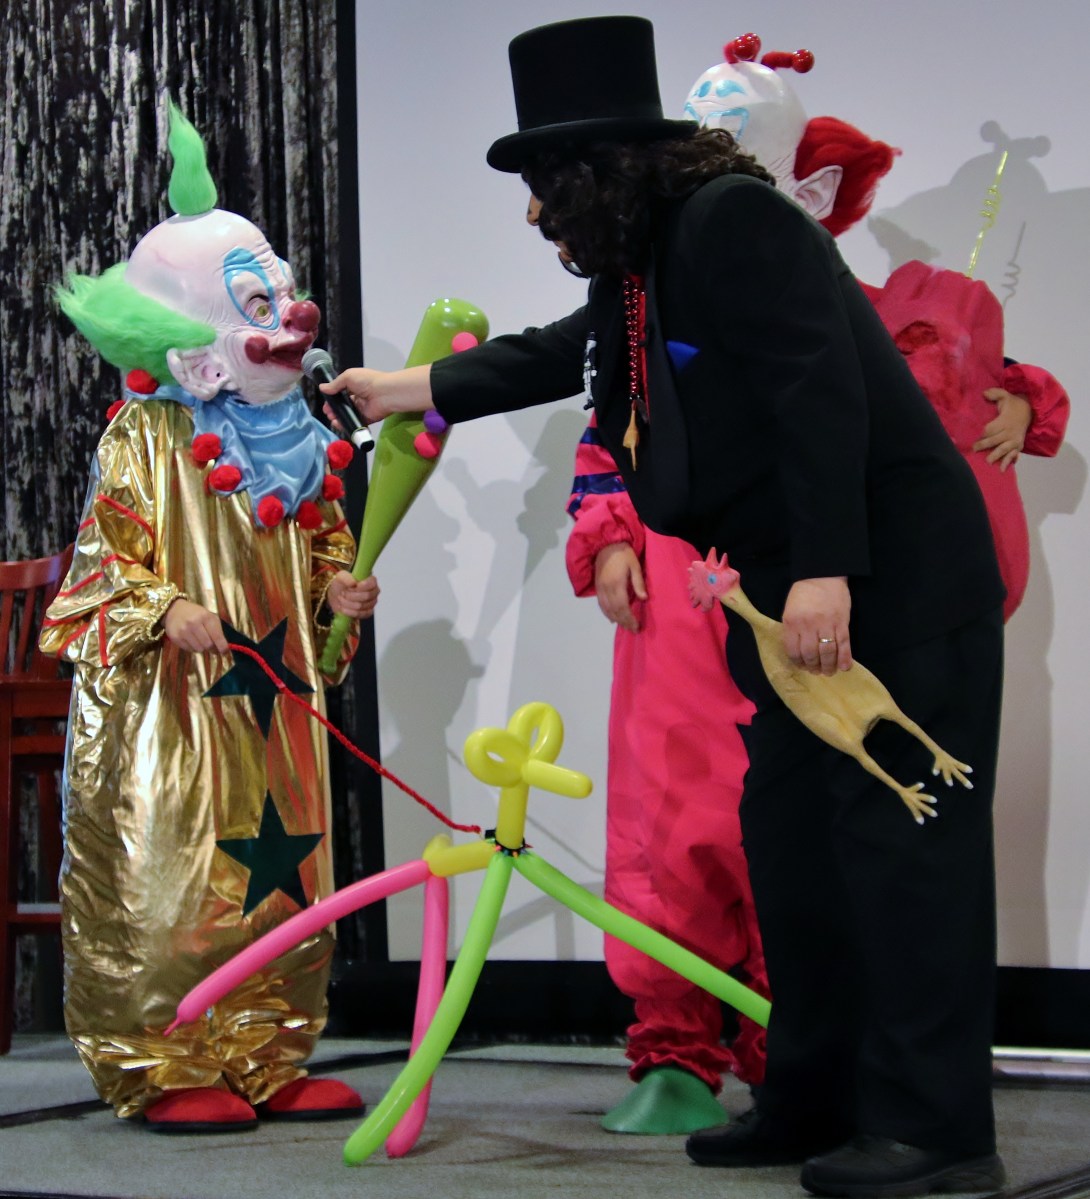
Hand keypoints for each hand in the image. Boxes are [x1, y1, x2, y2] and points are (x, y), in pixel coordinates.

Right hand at [162, 598, 228, 653]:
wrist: (174, 610)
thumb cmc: (196, 614)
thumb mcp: (209, 616)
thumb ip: (217, 630)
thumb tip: (224, 648)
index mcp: (205, 617)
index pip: (217, 636)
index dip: (222, 647)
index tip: (225, 652)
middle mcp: (194, 623)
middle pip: (208, 645)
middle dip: (212, 648)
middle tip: (213, 648)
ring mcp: (183, 631)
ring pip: (199, 649)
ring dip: (202, 648)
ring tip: (200, 641)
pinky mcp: (176, 638)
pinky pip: (189, 650)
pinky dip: (193, 648)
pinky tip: (191, 640)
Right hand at [319, 364, 433, 428]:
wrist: (384, 393)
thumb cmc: (366, 381)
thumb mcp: (348, 377)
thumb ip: (335, 384)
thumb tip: (322, 388)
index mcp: (354, 386)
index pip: (340, 393)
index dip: (332, 399)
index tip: (326, 403)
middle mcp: (357, 398)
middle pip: (342, 406)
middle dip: (333, 409)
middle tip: (328, 412)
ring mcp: (361, 410)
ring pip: (346, 415)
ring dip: (337, 417)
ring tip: (332, 418)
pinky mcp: (365, 419)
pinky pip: (353, 423)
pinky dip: (345, 424)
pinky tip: (338, 424)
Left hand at [327, 571, 379, 618]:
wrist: (337, 596)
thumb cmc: (341, 585)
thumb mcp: (340, 577)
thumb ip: (346, 577)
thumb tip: (353, 582)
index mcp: (371, 581)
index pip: (372, 583)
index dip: (362, 586)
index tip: (352, 587)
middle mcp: (374, 592)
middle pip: (366, 596)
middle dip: (350, 595)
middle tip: (342, 593)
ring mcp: (372, 603)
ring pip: (361, 606)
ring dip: (347, 603)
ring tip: (341, 599)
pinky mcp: (368, 613)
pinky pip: (360, 614)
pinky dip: (349, 612)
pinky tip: (343, 608)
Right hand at [593, 542, 645, 632]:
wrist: (606, 544)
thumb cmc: (624, 554)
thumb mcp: (635, 565)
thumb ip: (638, 582)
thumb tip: (643, 598)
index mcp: (616, 584)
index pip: (622, 606)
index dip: (629, 618)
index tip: (637, 626)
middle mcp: (606, 589)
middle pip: (614, 611)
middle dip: (624, 622)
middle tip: (633, 630)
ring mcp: (600, 588)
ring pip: (606, 609)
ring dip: (616, 619)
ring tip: (625, 626)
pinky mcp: (597, 587)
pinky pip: (601, 604)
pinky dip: (606, 613)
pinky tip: (612, 619)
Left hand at [781, 576, 851, 674]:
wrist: (823, 574)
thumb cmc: (804, 593)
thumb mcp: (790, 610)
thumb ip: (793, 630)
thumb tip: (797, 652)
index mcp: (792, 623)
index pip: (793, 651)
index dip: (798, 663)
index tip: (802, 666)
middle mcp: (808, 626)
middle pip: (810, 655)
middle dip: (813, 667)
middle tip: (816, 672)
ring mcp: (826, 625)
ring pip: (827, 653)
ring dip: (828, 666)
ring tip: (828, 672)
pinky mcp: (842, 623)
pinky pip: (844, 645)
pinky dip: (844, 658)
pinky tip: (844, 667)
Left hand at [973, 388, 1031, 470]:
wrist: (1030, 411)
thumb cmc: (1013, 404)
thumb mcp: (1005, 396)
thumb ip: (995, 393)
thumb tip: (984, 393)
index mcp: (1005, 421)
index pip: (991, 429)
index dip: (982, 434)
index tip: (973, 437)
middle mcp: (1010, 431)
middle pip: (996, 440)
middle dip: (985, 445)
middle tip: (974, 449)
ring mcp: (1015, 440)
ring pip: (1005, 449)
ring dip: (996, 456)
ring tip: (988, 462)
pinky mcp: (1019, 446)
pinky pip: (1014, 454)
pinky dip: (1009, 461)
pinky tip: (1003, 469)